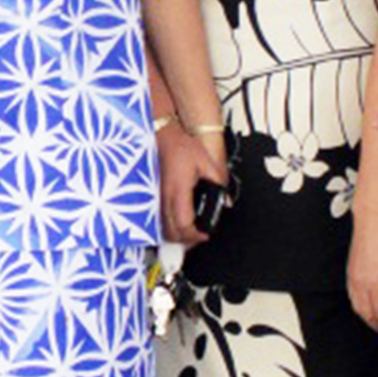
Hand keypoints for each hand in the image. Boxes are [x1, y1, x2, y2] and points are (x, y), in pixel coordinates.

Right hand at [157, 122, 227, 244]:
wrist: (161, 135)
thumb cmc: (179, 145)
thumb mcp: (206, 162)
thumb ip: (218, 182)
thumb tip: (226, 200)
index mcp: (178, 191)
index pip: (185, 225)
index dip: (196, 236)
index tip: (205, 234)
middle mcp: (164, 197)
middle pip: (171, 233)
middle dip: (186, 241)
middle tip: (198, 237)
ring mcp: (155, 198)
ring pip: (162, 229)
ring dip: (176, 235)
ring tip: (189, 232)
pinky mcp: (151, 195)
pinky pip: (157, 219)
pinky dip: (168, 226)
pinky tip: (177, 221)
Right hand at [345, 214, 377, 342]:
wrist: (371, 224)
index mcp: (377, 284)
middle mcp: (362, 285)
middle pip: (368, 314)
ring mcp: (354, 280)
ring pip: (358, 308)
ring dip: (368, 319)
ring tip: (377, 323)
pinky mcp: (350, 275)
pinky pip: (353, 298)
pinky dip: (360, 307)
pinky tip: (366, 308)